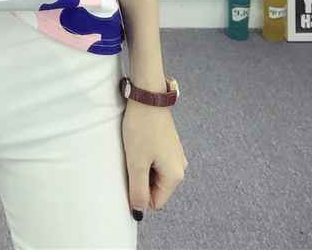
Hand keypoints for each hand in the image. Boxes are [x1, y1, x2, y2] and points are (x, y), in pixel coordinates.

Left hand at [121, 99, 187, 219]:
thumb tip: (139, 214)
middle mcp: (180, 167)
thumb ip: (138, 191)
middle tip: (132, 158)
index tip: (131, 170)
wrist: (148, 96)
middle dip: (141, 178)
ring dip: (141, 165)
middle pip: (155, 187)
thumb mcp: (136, 163)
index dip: (139, 191)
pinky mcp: (169, 144)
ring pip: (154, 173)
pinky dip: (145, 155)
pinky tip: (139, 141)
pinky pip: (155, 160)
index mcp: (175, 176)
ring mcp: (176, 154)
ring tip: (135, 148)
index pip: (155, 201)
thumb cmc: (142, 129)